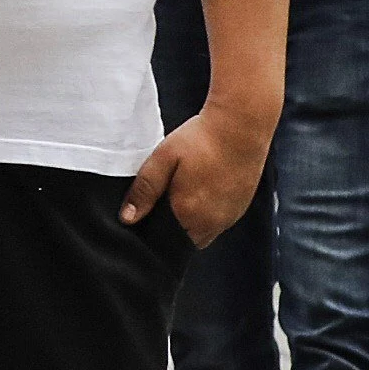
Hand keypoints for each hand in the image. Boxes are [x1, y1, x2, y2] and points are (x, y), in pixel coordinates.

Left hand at [125, 105, 272, 243]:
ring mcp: (229, 217)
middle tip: (166, 199)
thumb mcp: (163, 159)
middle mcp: (213, 223)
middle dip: (173, 227)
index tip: (149, 214)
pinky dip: (208, 213)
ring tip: (185, 191)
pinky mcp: (241, 207)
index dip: (155, 232)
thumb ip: (144, 190)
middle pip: (186, 239)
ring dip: (192, 221)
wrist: (241, 126)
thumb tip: (127, 218)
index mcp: (190, 215)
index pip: (167, 243)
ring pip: (203, 232)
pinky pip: (219, 222)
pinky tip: (202, 190)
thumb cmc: (201, 140)